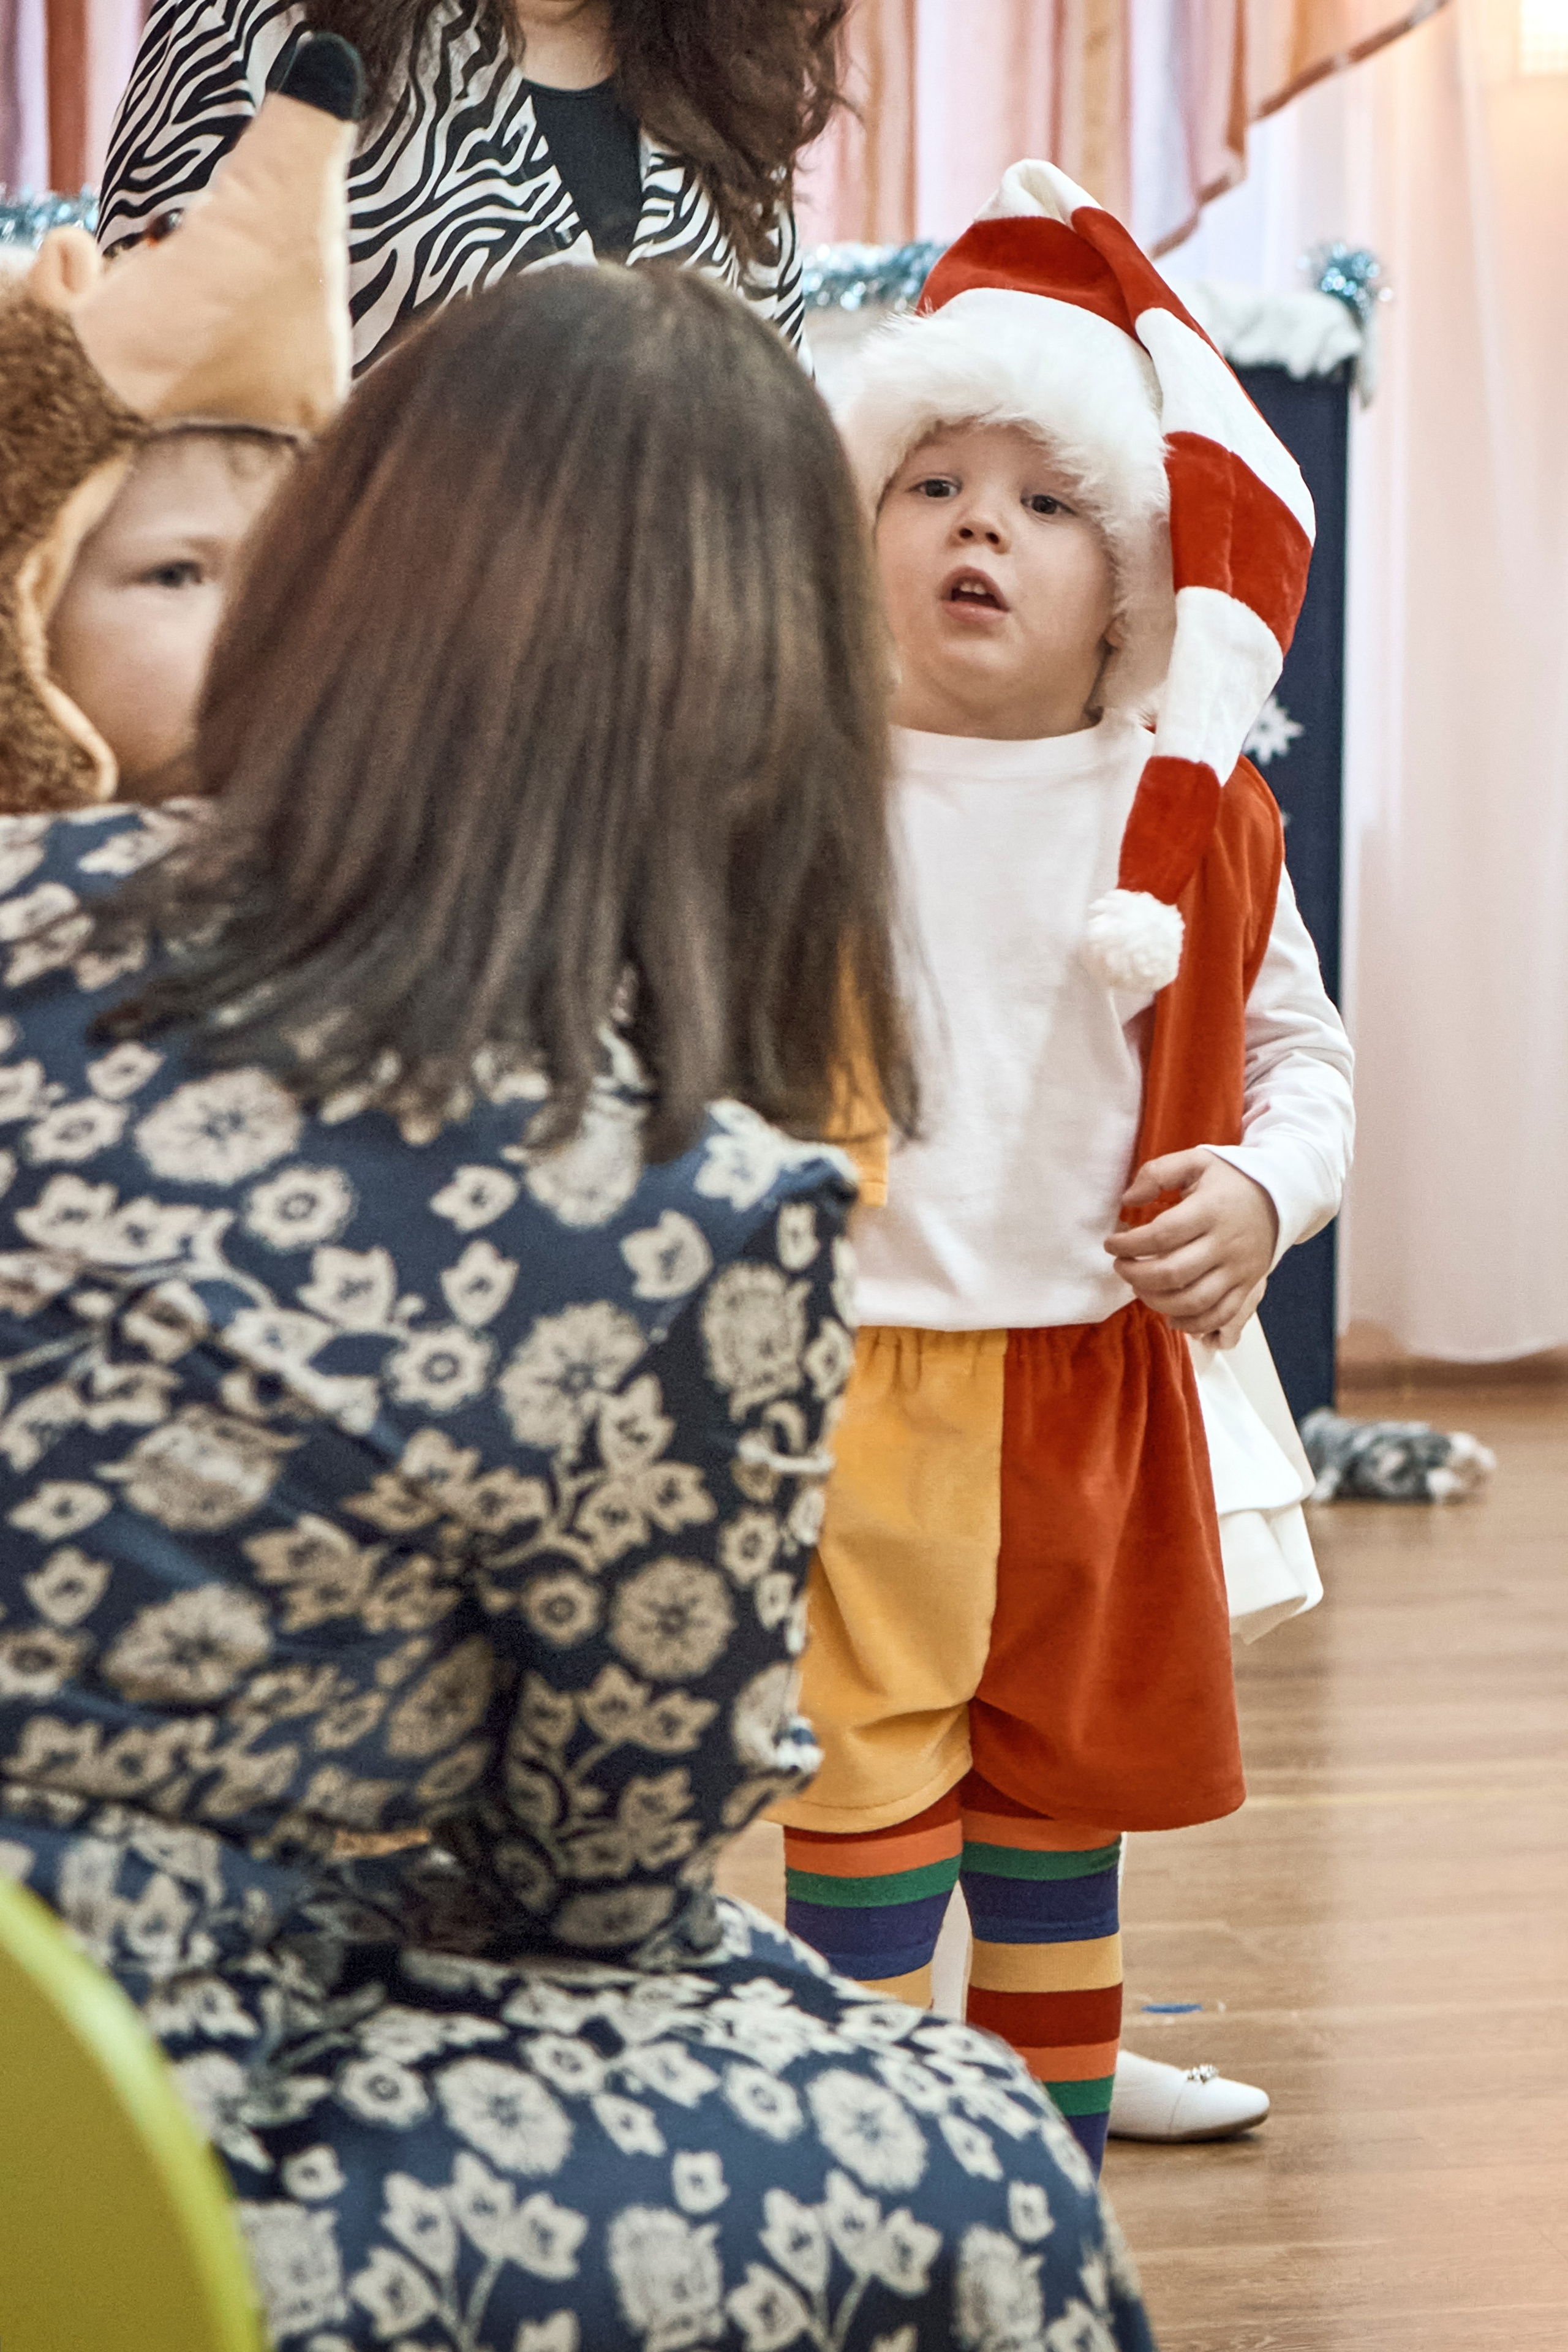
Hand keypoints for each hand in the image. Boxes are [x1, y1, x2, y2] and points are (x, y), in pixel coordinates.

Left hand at [1104, 1148, 1277, 1342]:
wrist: (1283, 1194)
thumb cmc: (1232, 1178)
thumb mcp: (1196, 1160)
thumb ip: (1157, 1173)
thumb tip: (1127, 1200)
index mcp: (1211, 1209)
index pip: (1161, 1235)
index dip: (1129, 1244)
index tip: (1112, 1244)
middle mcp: (1226, 1242)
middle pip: (1173, 1273)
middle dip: (1135, 1275)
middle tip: (1120, 1266)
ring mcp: (1239, 1268)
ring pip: (1194, 1301)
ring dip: (1156, 1301)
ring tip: (1139, 1287)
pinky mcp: (1248, 1285)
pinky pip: (1219, 1315)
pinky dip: (1191, 1323)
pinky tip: (1169, 1314)